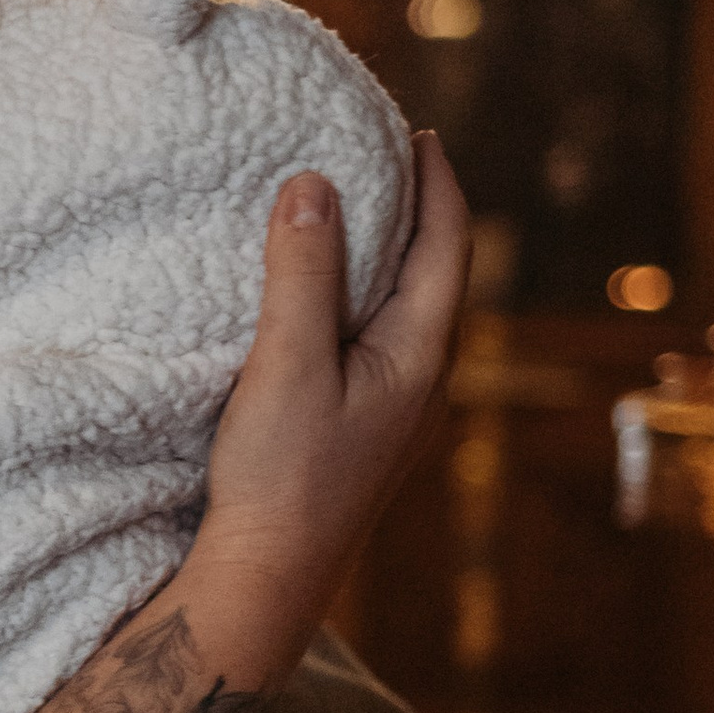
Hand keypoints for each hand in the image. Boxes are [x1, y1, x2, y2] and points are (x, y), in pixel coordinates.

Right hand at [195, 135, 469, 671]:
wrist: (266, 581)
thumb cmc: (280, 478)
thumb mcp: (286, 364)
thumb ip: (302, 274)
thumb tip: (314, 184)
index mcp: (421, 356)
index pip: (447, 246)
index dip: (437, 182)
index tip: (417, 131)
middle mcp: (425, 381)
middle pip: (437, 274)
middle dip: (418, 211)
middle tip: (387, 155)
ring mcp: (399, 411)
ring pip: (409, 310)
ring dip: (390, 255)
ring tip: (356, 211)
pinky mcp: (366, 431)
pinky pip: (381, 340)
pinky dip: (363, 298)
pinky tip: (327, 299)